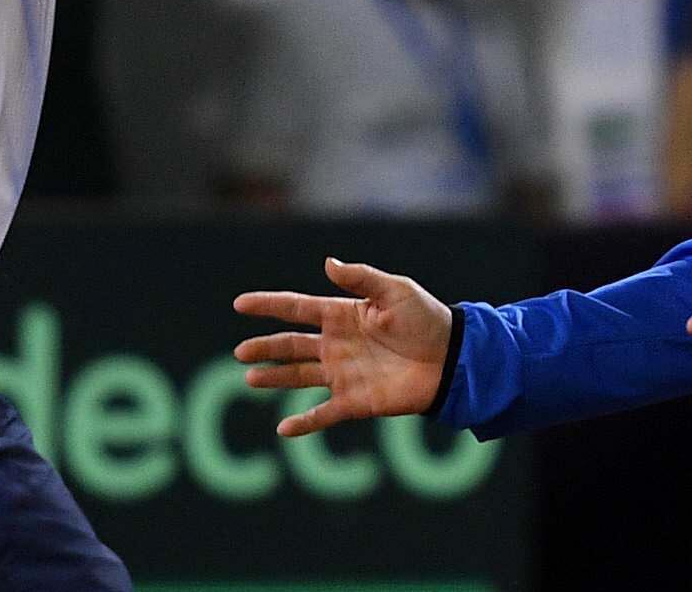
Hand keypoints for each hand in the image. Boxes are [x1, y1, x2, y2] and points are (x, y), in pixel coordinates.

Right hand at [232, 256, 454, 437]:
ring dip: (275, 378)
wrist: (451, 358)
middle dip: (265, 347)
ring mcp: (343, 374)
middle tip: (240, 352)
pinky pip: (323, 414)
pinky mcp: (355, 401)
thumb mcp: (395, 290)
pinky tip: (283, 429)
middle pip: (291, 345)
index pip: (297, 308)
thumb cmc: (426, 319)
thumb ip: (361, 278)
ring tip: (250, 378)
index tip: (240, 304)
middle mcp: (336, 344)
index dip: (268, 305)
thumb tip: (328, 263)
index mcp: (342, 314)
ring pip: (298, 376)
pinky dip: (303, 423)